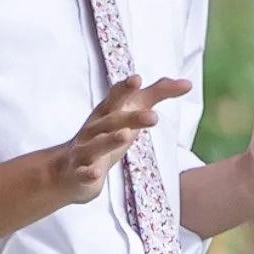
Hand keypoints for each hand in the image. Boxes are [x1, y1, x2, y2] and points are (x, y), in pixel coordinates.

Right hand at [54, 73, 191, 204]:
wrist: (67, 170)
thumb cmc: (105, 136)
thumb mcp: (128, 114)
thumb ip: (155, 96)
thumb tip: (187, 83)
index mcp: (106, 113)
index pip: (116, 98)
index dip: (125, 89)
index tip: (137, 79)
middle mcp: (94, 129)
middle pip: (111, 121)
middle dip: (129, 118)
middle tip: (152, 116)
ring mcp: (84, 151)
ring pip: (96, 145)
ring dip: (110, 141)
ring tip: (126, 136)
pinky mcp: (80, 173)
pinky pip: (83, 172)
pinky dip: (88, 173)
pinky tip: (96, 174)